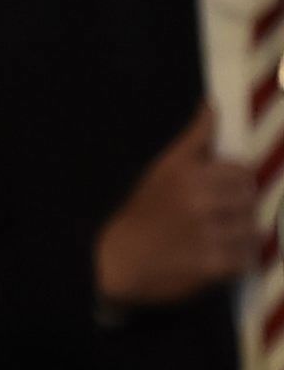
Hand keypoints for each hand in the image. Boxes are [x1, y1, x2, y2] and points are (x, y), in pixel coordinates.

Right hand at [96, 106, 257, 313]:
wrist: (117, 260)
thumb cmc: (141, 211)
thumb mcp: (161, 169)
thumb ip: (194, 140)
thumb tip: (212, 105)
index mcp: (185, 172)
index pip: (241, 171)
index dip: (236, 181)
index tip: (223, 191)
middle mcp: (197, 199)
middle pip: (249, 198)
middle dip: (239, 207)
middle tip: (220, 215)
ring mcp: (206, 232)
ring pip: (252, 228)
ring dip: (240, 235)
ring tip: (219, 237)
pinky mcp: (212, 264)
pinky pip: (245, 257)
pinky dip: (235, 260)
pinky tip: (216, 256)